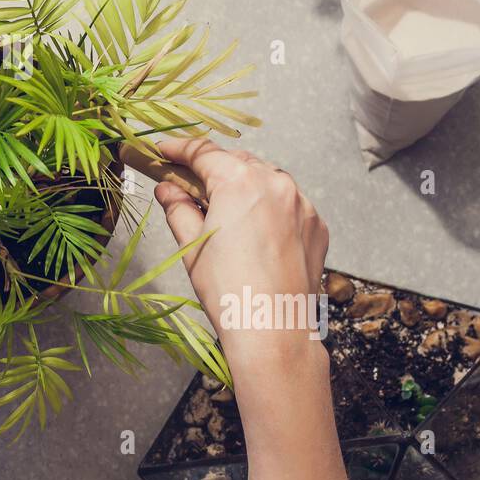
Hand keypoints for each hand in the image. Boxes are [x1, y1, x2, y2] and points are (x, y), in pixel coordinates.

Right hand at [154, 137, 328, 354]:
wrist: (274, 331)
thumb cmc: (230, 291)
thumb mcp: (192, 246)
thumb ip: (178, 208)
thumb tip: (167, 190)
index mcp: (240, 183)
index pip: (203, 152)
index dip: (179, 149)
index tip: (163, 152)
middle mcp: (276, 184)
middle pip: (236, 161)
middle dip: (211, 168)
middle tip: (187, 182)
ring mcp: (301, 204)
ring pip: (265, 179)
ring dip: (242, 184)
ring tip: (222, 207)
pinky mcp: (315, 225)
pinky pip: (288, 203)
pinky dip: (268, 206)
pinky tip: (253, 229)